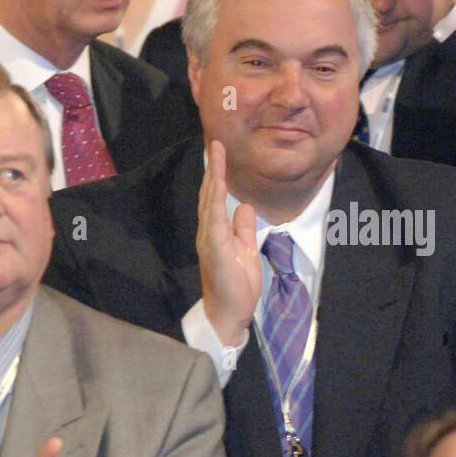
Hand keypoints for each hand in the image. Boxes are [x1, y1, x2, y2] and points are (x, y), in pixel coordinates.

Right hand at [197, 140, 261, 347]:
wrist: (229, 314)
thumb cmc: (237, 285)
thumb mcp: (246, 249)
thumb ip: (244, 228)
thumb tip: (245, 207)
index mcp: (216, 231)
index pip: (216, 198)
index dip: (218, 175)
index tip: (221, 152)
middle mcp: (209, 232)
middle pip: (210, 194)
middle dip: (214, 168)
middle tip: (216, 142)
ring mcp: (209, 240)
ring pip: (210, 202)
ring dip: (213, 177)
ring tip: (216, 155)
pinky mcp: (215, 250)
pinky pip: (215, 222)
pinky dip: (215, 202)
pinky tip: (217, 186)